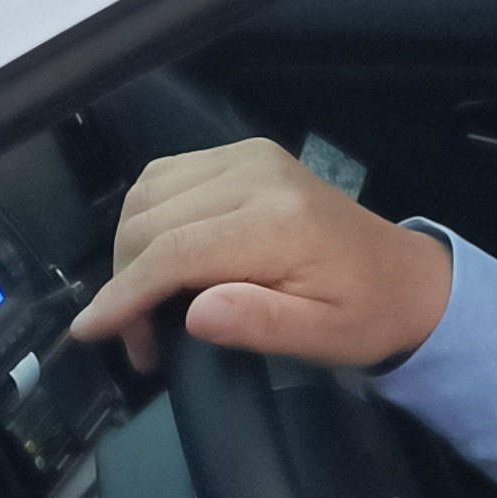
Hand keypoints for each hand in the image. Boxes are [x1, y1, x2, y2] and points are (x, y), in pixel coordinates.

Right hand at [70, 140, 453, 372]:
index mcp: (277, 222)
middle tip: (139, 343)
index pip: (175, 251)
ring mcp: (247, 156)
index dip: (124, 294)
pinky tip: (157, 261)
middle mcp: (256, 175)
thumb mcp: (322, 338)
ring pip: (148, 195)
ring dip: (130, 250)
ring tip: (144, 306)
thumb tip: (194, 314)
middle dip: (125, 283)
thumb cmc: (365, 315)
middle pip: (151, 221)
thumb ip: (259, 324)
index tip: (89, 331)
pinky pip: (166, 178)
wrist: (407, 277)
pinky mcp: (242, 154)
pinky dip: (147, 219)